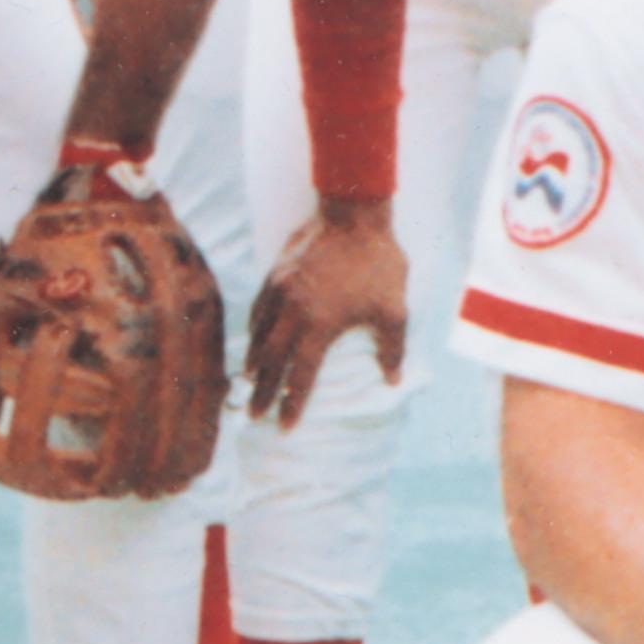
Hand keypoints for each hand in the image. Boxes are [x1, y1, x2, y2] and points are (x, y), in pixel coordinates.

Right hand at [244, 202, 408, 424]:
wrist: (355, 215)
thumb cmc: (379, 265)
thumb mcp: (395, 310)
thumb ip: (392, 349)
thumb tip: (392, 380)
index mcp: (320, 326)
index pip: (302, 376)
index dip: (293, 405)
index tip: (285, 427)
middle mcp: (293, 313)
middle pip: (270, 362)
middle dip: (262, 392)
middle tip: (253, 415)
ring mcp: (280, 292)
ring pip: (258, 335)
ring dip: (253, 363)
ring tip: (249, 383)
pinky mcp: (274, 274)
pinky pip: (258, 310)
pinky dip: (253, 330)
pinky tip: (254, 339)